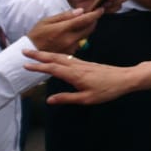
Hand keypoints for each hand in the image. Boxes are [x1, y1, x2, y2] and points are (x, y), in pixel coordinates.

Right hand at [24, 51, 150, 104]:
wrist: (125, 78)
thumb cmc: (107, 90)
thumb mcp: (86, 99)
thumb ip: (67, 98)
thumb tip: (49, 99)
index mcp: (75, 74)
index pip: (52, 69)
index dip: (38, 67)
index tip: (25, 64)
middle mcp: (77, 66)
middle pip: (55, 58)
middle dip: (39, 55)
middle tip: (25, 51)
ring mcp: (82, 63)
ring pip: (61, 56)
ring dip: (47, 54)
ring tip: (36, 53)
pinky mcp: (86, 64)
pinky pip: (68, 58)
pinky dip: (58, 56)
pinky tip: (55, 57)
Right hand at [28, 7, 103, 54]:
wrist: (29, 53)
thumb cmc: (36, 35)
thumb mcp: (47, 21)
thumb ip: (65, 16)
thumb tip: (80, 11)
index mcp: (63, 29)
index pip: (85, 20)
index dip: (95, 14)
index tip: (101, 9)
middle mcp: (70, 39)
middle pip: (89, 28)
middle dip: (93, 21)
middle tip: (91, 15)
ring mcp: (71, 48)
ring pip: (85, 35)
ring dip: (86, 29)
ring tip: (79, 23)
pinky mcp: (70, 53)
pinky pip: (79, 42)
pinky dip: (79, 36)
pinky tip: (72, 34)